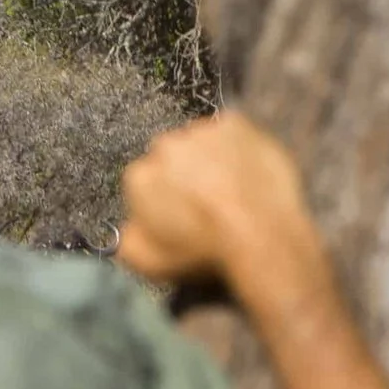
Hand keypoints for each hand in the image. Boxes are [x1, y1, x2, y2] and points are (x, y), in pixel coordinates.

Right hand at [115, 111, 325, 290]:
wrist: (260, 238)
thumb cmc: (204, 253)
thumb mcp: (149, 263)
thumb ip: (128, 239)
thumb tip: (130, 225)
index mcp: (138, 177)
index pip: (143, 180)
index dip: (162, 197)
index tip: (179, 212)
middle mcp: (163, 147)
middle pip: (168, 156)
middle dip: (181, 173)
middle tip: (204, 198)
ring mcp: (200, 132)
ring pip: (198, 141)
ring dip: (207, 156)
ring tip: (228, 185)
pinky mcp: (233, 125)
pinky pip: (228, 130)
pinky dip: (234, 144)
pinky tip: (243, 170)